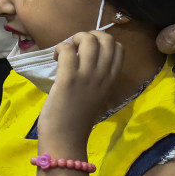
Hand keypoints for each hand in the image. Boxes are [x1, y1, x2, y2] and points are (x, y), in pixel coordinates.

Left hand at [37, 31, 127, 146]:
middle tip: (77, 47)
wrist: (65, 140)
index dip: (104, 42)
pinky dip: (60, 48)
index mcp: (111, 82)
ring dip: (74, 39)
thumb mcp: (97, 98)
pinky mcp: (68, 79)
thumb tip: (85, 61)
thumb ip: (97, 81)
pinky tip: (55, 58)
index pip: (119, 49)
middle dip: (90, 35)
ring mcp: (87, 77)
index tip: (89, 50)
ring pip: (88, 40)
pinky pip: (67, 51)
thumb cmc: (77, 121)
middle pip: (107, 39)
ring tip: (65, 52)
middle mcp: (103, 77)